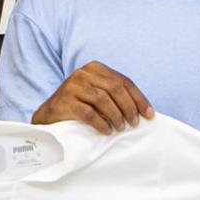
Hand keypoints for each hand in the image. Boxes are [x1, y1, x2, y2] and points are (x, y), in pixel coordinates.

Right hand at [32, 62, 153, 133]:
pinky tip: (106, 131)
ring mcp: (72, 85)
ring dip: (116, 116)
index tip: (149, 115)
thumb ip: (115, 95)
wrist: (49, 115)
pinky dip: (101, 123)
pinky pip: (88, 112)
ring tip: (120, 128)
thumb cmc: (79, 106)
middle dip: (129, 107)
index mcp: (95, 68)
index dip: (138, 98)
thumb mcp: (97, 94)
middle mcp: (83, 73)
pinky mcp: (64, 100)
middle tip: (134, 123)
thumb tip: (144, 110)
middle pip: (114, 88)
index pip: (123, 81)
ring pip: (103, 99)